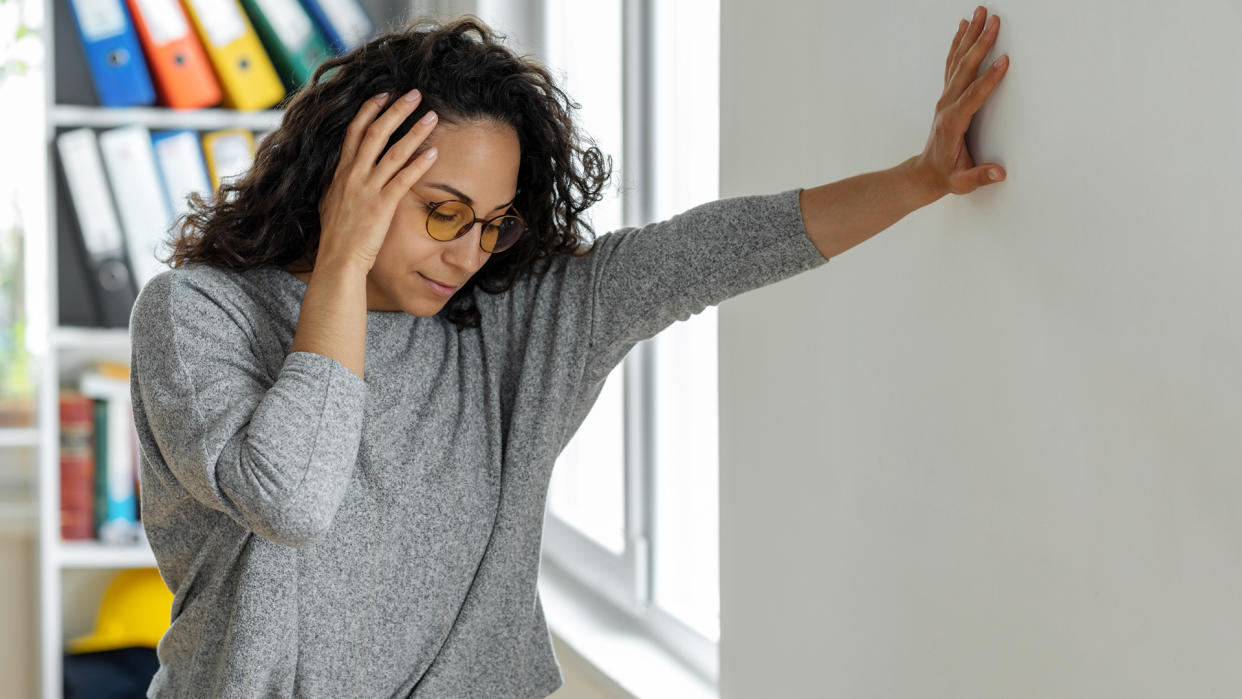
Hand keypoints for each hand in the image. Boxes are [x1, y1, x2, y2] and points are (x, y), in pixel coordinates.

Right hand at [316, 89, 439, 271]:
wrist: (337, 259)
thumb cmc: (337, 235)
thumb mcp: (332, 201)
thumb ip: (341, 183)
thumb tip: (344, 172)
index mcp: (341, 172)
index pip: (355, 131)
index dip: (370, 110)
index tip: (384, 94)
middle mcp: (353, 175)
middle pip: (375, 132)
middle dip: (396, 110)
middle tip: (414, 94)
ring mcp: (367, 189)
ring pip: (393, 152)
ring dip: (414, 131)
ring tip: (432, 116)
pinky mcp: (382, 205)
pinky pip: (403, 179)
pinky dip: (419, 164)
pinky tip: (434, 152)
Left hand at [915, 5, 1009, 196]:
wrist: (925, 174)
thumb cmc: (946, 176)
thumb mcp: (962, 182)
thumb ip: (979, 177)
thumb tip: (999, 174)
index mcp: (952, 123)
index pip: (973, 97)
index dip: (988, 79)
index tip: (1003, 60)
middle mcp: (946, 106)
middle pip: (965, 70)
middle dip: (980, 44)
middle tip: (994, 20)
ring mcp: (945, 98)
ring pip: (958, 61)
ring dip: (970, 36)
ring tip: (981, 12)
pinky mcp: (947, 95)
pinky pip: (953, 64)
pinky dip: (958, 44)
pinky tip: (963, 27)